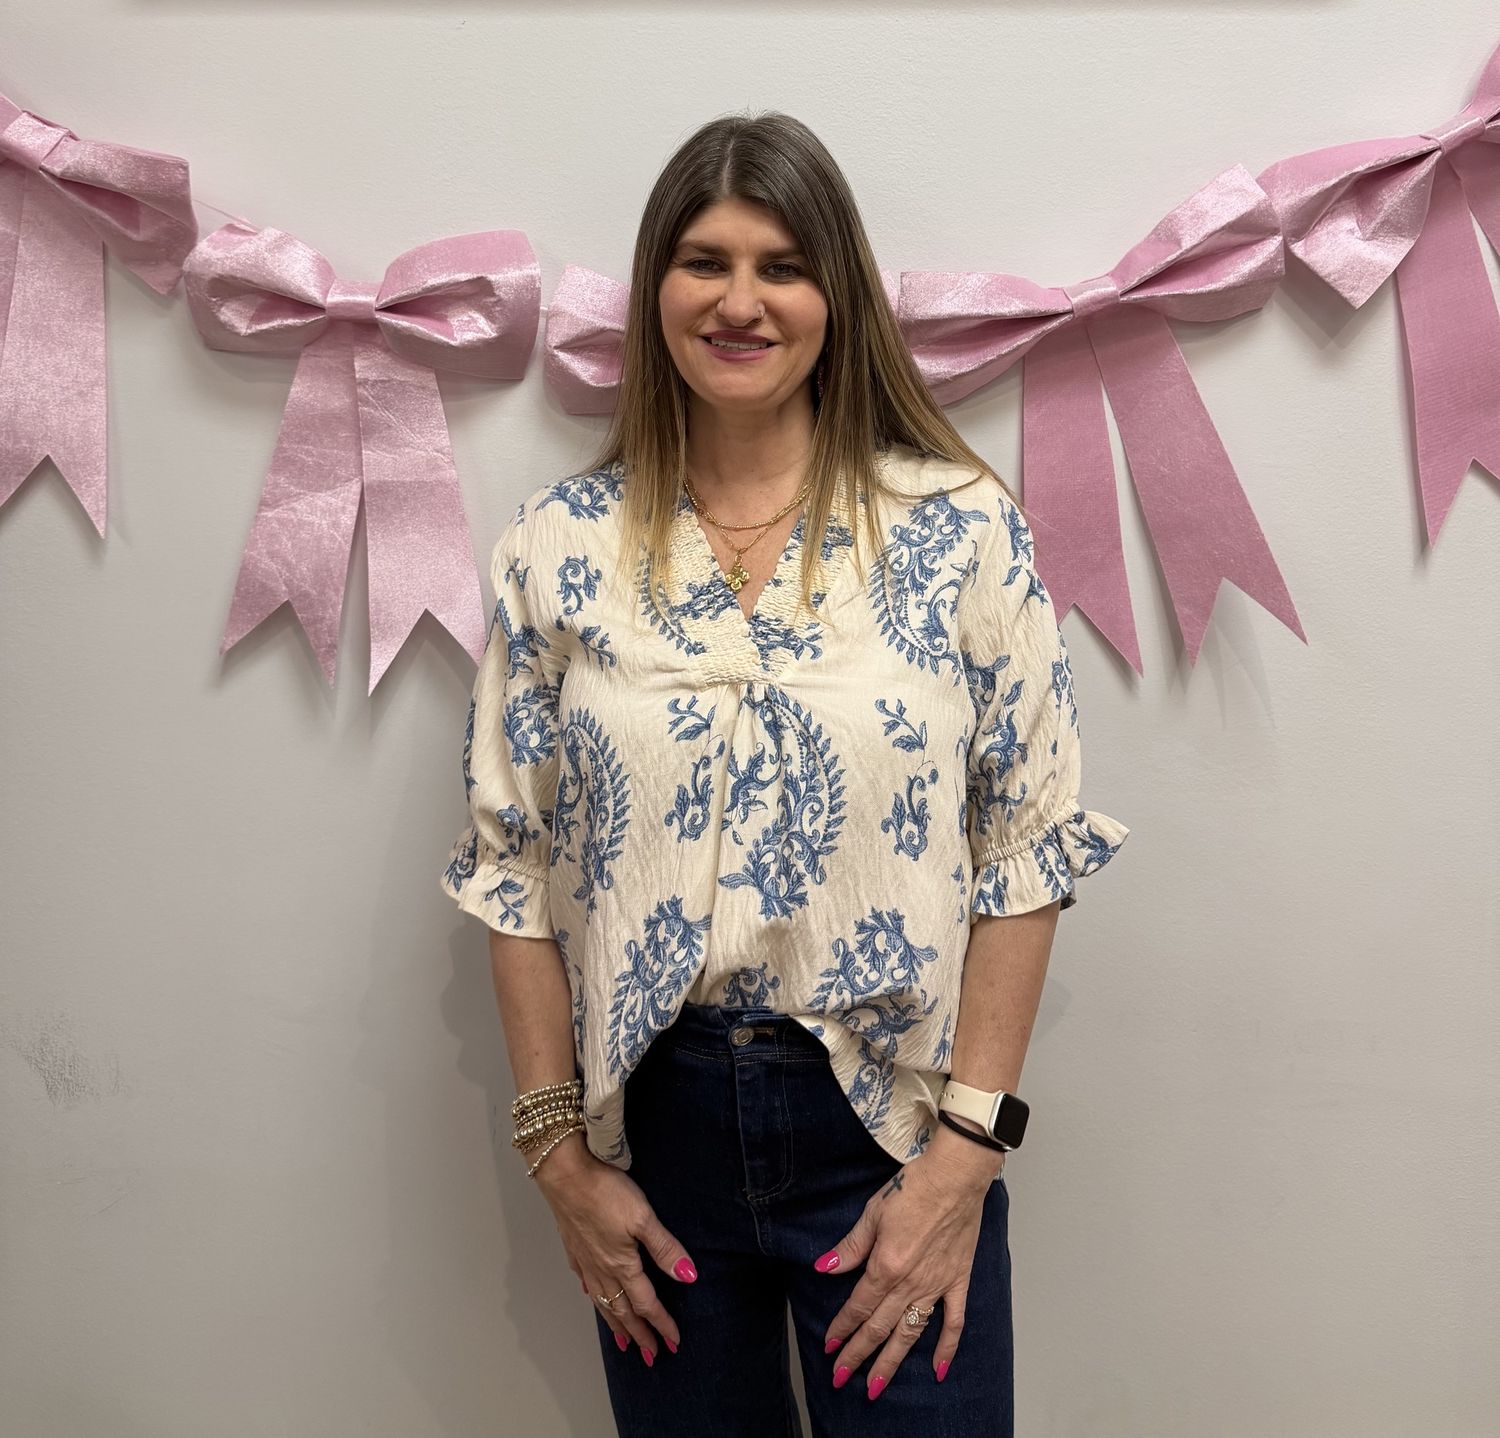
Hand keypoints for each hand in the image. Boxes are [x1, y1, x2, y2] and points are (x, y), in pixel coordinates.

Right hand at [533, 1134, 697, 1364]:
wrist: (564, 1174)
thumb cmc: (605, 1191)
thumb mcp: (644, 1217)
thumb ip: (665, 1248)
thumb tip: (688, 1277)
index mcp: (623, 1265)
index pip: (646, 1303)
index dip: (661, 1323)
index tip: (672, 1342)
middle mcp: (602, 1269)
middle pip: (623, 1311)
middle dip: (639, 1334)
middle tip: (650, 1356)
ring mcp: (585, 1260)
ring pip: (602, 1302)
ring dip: (615, 1324)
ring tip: (623, 1342)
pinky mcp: (573, 1247)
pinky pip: (586, 1283)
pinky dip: (594, 1297)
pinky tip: (593, 1297)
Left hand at [813, 1128, 1000, 1398]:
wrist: (954, 1177)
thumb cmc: (913, 1188)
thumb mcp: (872, 1214)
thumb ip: (850, 1247)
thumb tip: (824, 1267)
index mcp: (886, 1266)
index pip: (858, 1306)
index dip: (842, 1327)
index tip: (829, 1347)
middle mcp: (910, 1283)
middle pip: (879, 1327)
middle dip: (858, 1355)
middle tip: (841, 1378)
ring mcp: (936, 1285)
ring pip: (910, 1333)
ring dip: (891, 1361)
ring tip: (876, 1387)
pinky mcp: (957, 1280)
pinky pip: (954, 1321)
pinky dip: (947, 1347)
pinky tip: (938, 1370)